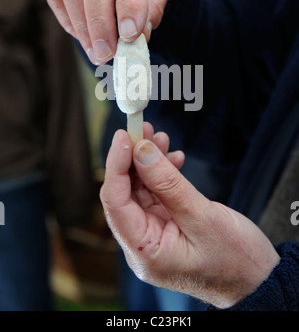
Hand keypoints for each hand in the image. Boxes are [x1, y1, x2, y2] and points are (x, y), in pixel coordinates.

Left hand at [100, 124, 279, 308]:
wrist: (258, 280)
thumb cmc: (236, 260)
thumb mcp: (203, 218)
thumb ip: (169, 184)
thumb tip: (141, 151)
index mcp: (145, 252)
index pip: (115, 203)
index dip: (116, 165)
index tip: (125, 136)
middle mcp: (143, 244)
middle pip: (125, 194)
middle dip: (132, 159)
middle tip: (145, 130)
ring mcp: (155, 235)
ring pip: (140, 191)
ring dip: (147, 162)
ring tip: (161, 139)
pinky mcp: (167, 226)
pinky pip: (157, 194)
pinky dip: (162, 174)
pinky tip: (174, 159)